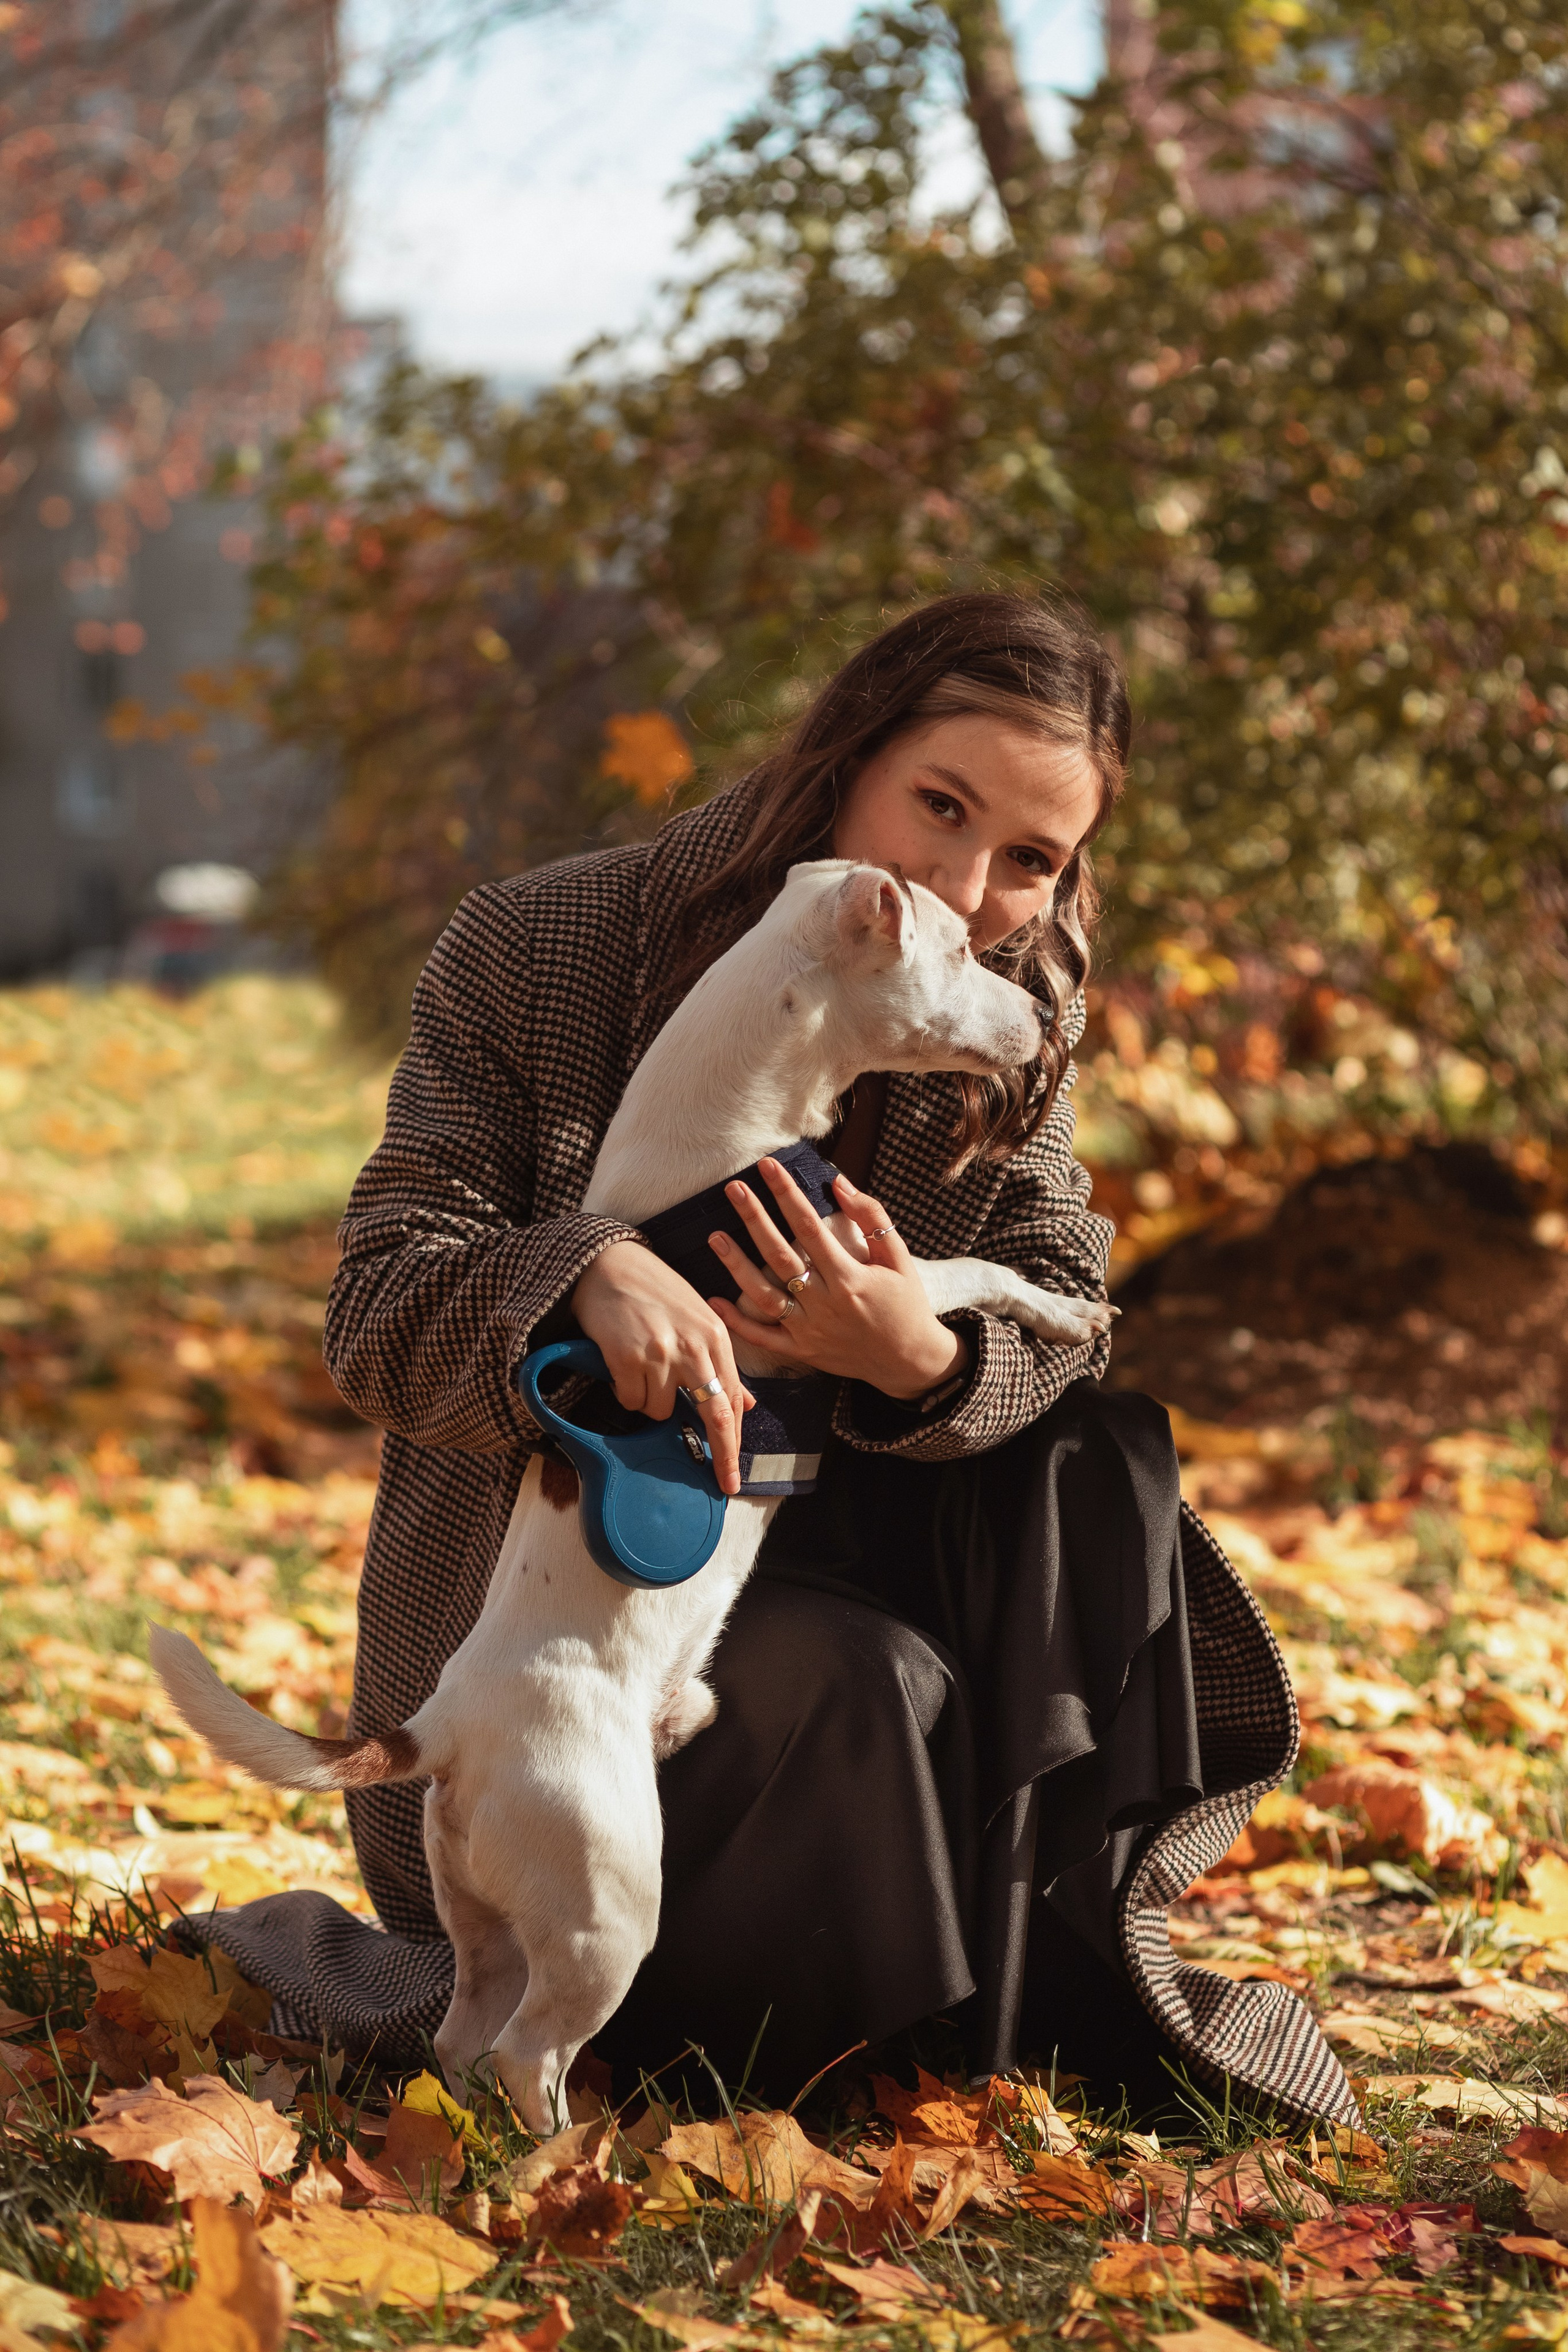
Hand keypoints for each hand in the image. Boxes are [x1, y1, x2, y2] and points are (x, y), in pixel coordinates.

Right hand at [569, 1242, 754, 1495]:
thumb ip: (721, 1363)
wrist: (608, 1263)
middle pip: (715, 1416)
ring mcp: (661, 1353)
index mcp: (716, 1337)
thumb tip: (745, 1404)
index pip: (732, 1400)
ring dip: (650, 1403)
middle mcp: (694, 1346)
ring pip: (661, 1412)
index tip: (734, 1472)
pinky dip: (626, 1392)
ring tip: (641, 1370)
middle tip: (722, 1483)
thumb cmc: (655, 1291)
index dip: (736, 1442)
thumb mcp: (698, 1320)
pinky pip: (631, 1401)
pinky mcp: (628, 1358)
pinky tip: (623, 1365)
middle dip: (721, 1456)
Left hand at [707, 1161, 969, 1401]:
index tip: (767, 1166)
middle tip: (733, 1189)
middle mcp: (825, 1302)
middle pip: (780, 1255)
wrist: (910, 1361)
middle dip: (755, 1219)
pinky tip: (714, 1300)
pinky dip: (738, 1322)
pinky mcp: (802, 1351)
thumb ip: (871, 1218)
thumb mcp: (897, 1258)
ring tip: (714, 1237)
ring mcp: (810, 1329)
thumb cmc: (906, 1303)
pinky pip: (764, 1338)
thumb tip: (838, 1183)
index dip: (787, 1193)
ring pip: (764, 1296)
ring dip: (737, 1266)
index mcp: (849, 1276)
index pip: (809, 1226)